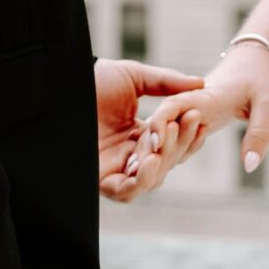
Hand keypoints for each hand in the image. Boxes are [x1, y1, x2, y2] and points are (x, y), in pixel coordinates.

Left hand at [96, 56, 205, 202]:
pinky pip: (125, 191)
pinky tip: (149, 161)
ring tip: (164, 144)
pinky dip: (141, 181)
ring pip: (149, 181)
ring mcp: (114, 167)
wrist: (67, 82)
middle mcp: (128, 154)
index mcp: (138, 134)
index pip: (171, 145)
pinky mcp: (99, 177)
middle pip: (164, 165)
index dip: (188, 137)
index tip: (200, 120)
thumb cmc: (94, 78)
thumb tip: (199, 84)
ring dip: (162, 165)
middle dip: (179, 147)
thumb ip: (166, 82)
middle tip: (188, 122)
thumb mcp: (135, 77)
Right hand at [132, 37, 268, 178]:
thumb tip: (249, 166)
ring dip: (157, 151)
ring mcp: (190, 113)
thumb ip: (259, 134)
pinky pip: (176, 138)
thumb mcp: (268, 104)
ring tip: (144, 176)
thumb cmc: (260, 79)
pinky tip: (161, 169)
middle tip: (141, 171)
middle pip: (162, 123)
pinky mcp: (193, 121)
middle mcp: (191, 104)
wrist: (253, 61)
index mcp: (205, 96)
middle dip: (150, 145)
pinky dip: (168, 152)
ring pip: (165, 132)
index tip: (154, 145)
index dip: (159, 124)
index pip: (173, 106)